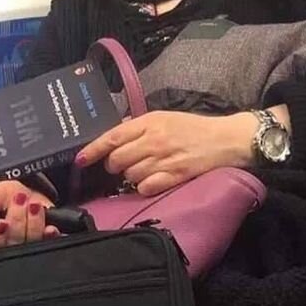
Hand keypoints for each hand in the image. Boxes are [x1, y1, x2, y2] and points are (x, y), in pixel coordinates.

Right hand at [0, 180, 58, 250]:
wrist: (29, 196)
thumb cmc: (9, 197)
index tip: (2, 222)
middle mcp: (8, 249)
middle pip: (11, 246)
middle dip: (17, 223)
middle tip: (21, 201)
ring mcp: (28, 249)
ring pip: (30, 245)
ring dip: (33, 226)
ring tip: (34, 206)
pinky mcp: (46, 244)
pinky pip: (49, 245)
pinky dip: (50, 237)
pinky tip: (50, 229)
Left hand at [75, 110, 258, 196]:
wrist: (226, 140)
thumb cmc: (193, 128)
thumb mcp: (164, 117)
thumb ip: (138, 126)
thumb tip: (114, 134)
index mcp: (150, 122)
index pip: (112, 137)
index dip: (92, 150)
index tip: (80, 160)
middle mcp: (154, 141)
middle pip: (117, 160)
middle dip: (114, 165)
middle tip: (124, 163)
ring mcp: (164, 160)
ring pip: (130, 176)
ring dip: (130, 176)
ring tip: (143, 170)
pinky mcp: (175, 177)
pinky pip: (146, 188)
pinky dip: (144, 187)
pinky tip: (152, 180)